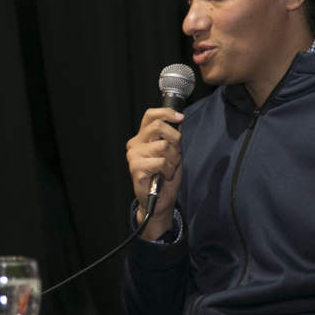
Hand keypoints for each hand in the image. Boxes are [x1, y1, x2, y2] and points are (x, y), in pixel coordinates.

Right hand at [125, 107, 184, 235]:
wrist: (160, 201)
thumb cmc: (165, 176)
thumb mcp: (174, 152)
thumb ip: (173, 136)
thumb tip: (179, 119)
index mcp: (142, 137)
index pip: (150, 115)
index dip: (166, 113)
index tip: (180, 117)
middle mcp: (135, 144)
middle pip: (158, 126)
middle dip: (175, 139)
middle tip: (175, 153)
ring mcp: (133, 156)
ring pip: (163, 146)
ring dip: (173, 159)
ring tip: (169, 168)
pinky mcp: (136, 168)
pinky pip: (161, 162)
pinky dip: (169, 170)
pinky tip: (165, 176)